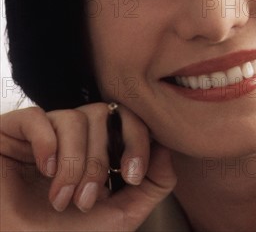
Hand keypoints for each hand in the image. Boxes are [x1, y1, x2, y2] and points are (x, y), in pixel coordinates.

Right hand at [0, 103, 176, 230]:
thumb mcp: (121, 215)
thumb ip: (153, 185)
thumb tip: (166, 149)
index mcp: (100, 149)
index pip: (129, 120)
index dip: (138, 141)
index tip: (132, 175)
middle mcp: (74, 136)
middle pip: (105, 114)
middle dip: (102, 159)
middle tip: (88, 199)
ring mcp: (44, 132)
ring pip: (75, 118)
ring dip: (73, 163)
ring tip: (60, 199)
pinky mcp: (12, 131)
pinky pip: (38, 117)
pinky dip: (46, 144)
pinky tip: (44, 170)